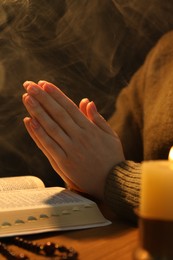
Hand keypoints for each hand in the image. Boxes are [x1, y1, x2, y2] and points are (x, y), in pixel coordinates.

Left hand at [22, 80, 124, 199]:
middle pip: (58, 113)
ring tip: (27, 98)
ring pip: (51, 126)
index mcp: (90, 129)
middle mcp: (80, 136)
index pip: (69, 107)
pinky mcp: (65, 162)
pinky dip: (39, 133)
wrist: (114, 183)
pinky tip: (30, 121)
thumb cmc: (113, 158)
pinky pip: (50, 145)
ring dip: (38, 111)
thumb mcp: (110, 135)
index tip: (44, 84)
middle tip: (30, 84)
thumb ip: (97, 118)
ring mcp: (72, 149)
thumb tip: (87, 101)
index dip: (56, 94)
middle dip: (43, 97)